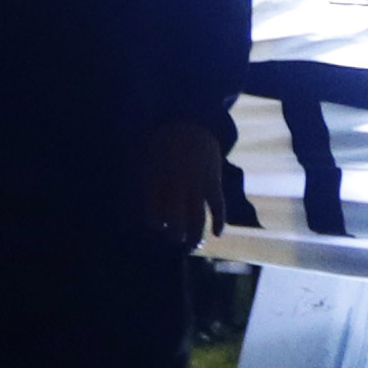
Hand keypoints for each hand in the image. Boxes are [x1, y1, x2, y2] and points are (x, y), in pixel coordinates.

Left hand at [145, 120, 226, 249]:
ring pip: (197, 217)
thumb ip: (150, 186)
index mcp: (156, 179)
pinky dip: (219, 221)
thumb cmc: (166, 146)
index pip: (153, 211)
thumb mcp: (149, 162)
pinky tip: (217, 233)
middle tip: (177, 239)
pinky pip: (217, 206)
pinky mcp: (213, 182)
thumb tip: (154, 215)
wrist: (192, 124)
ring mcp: (196, 183)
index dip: (155, 222)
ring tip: (195, 244)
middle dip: (175, 235)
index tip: (159, 225)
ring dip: (196, 234)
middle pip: (175, 219)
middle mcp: (176, 184)